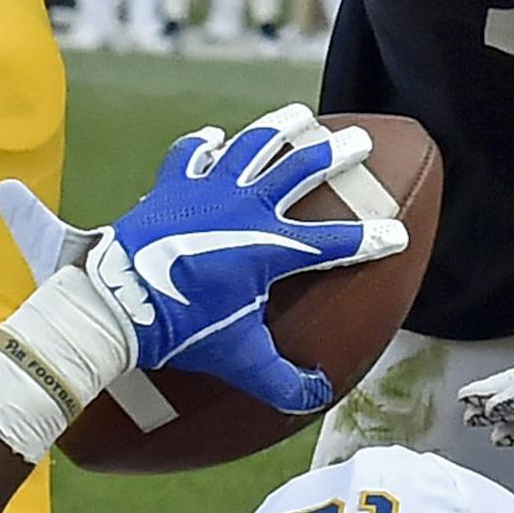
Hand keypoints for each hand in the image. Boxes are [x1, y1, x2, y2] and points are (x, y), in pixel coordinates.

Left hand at [81, 105, 407, 412]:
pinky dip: (206, 145)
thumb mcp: (239, 359)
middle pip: (301, 170)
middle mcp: (245, 207)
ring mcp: (208, 189)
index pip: (334, 243)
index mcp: (270, 247)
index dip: (371, 239)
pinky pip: (193, 155)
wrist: (115, 302)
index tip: (398, 234)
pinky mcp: (172, 185)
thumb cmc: (181, 329)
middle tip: (360, 143)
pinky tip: (216, 138)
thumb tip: (316, 396)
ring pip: (254, 146)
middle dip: (336, 155)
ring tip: (301, 116)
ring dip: (280, 128)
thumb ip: (281, 380)